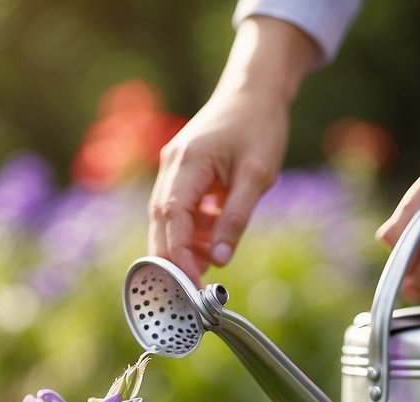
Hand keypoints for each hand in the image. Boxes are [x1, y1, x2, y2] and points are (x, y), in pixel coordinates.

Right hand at [148, 89, 288, 283]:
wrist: (254, 92)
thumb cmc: (259, 128)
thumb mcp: (257, 175)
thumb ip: (235, 218)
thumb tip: (219, 260)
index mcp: (188, 162)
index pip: (172, 217)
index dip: (177, 254)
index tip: (191, 283)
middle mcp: (171, 165)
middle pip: (160, 221)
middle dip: (171, 258)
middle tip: (189, 291)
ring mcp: (172, 167)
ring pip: (166, 218)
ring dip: (182, 246)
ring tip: (206, 269)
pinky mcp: (181, 171)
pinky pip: (178, 208)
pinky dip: (189, 230)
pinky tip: (207, 244)